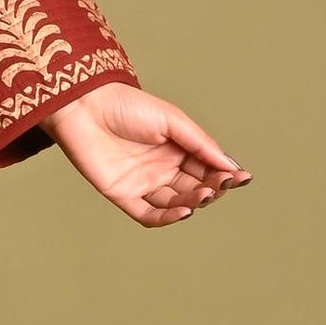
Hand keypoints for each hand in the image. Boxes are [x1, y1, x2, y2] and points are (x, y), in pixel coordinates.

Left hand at [44, 82, 250, 226]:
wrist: (84, 106)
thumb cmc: (127, 106)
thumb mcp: (172, 120)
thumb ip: (200, 144)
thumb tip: (231, 167)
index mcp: (178, 149)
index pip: (208, 169)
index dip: (224, 176)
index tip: (241, 178)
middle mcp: (163, 168)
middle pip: (195, 188)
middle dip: (212, 189)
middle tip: (219, 185)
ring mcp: (143, 183)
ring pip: (176, 203)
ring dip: (193, 203)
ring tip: (204, 195)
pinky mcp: (123, 195)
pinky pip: (148, 215)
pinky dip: (166, 218)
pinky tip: (184, 212)